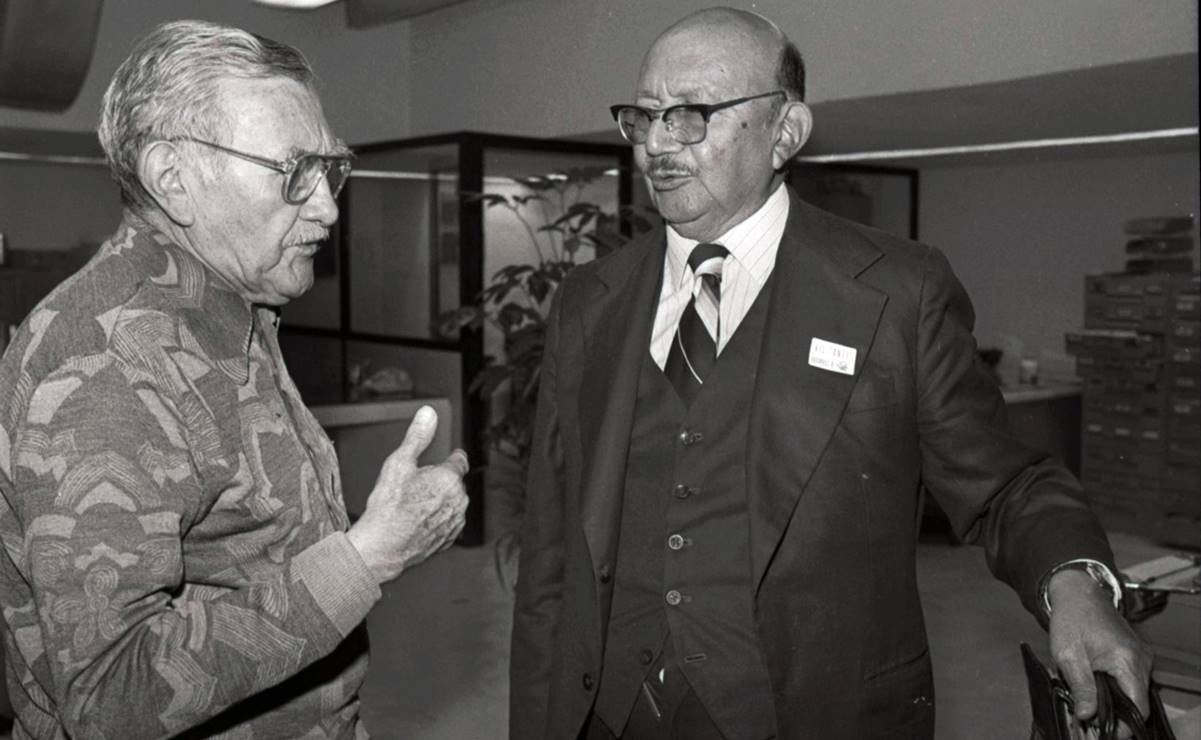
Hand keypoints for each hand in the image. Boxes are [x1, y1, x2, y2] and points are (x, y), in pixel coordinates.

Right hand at [347, 406, 469, 583]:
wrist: (383, 547)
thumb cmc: (388, 507)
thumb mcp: (399, 463)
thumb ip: (417, 437)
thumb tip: (428, 414)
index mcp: (449, 478)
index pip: (459, 460)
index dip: (452, 457)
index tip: (451, 456)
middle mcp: (458, 500)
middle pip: (453, 482)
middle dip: (438, 481)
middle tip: (415, 486)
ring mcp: (456, 521)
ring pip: (451, 502)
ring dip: (438, 500)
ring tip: (413, 506)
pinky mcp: (449, 538)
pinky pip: (447, 522)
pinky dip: (436, 519)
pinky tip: (416, 521)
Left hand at [1047, 568, 1153, 737]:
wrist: (1077, 593)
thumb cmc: (1072, 618)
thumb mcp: (1068, 655)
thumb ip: (1081, 686)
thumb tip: (1087, 714)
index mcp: (1128, 660)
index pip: (1138, 707)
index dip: (1123, 724)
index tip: (1105, 730)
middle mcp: (1141, 659)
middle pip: (1136, 700)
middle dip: (1114, 711)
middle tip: (1089, 711)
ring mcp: (1141, 656)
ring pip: (1133, 690)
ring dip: (1113, 697)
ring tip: (1089, 692)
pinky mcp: (1135, 655)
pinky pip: (1130, 679)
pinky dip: (1114, 684)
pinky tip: (1095, 679)